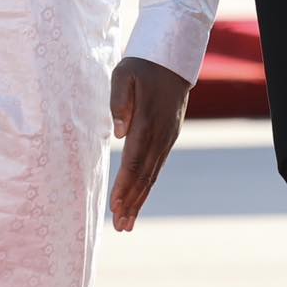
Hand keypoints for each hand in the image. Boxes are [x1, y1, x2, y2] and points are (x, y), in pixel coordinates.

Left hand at [108, 57, 192, 231]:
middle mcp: (161, 135)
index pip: (134, 161)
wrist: (172, 59)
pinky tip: (139, 199)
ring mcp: (167, 138)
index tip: (115, 206)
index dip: (124, 185)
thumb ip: (119, 101)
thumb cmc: (142, 66)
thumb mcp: (124, 75)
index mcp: (148, 122)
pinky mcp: (169, 137)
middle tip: (121, 227)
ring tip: (127, 223)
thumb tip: (118, 132)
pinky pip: (157, 167)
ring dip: (139, 200)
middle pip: (145, 175)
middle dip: (131, 202)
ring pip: (153, 175)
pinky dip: (147, 186)